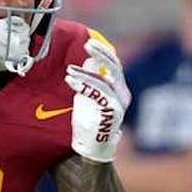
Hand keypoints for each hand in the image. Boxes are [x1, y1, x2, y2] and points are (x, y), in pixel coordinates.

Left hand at [66, 36, 130, 162]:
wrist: (90, 148)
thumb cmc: (88, 122)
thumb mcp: (88, 96)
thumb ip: (90, 80)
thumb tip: (89, 60)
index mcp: (119, 89)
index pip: (115, 65)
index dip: (104, 52)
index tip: (89, 42)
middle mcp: (122, 95)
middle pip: (115, 68)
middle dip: (101, 53)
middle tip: (86, 44)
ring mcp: (119, 104)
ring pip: (105, 80)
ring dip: (86, 73)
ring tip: (69, 70)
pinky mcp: (112, 112)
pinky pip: (98, 93)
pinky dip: (84, 84)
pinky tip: (70, 80)